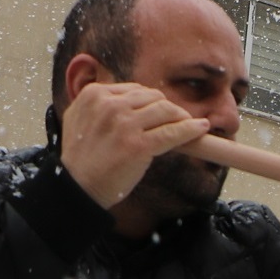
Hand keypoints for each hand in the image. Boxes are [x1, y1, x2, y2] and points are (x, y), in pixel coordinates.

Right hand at [60, 80, 210, 209]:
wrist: (78, 188)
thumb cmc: (81, 160)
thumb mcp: (78, 119)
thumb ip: (99, 105)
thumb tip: (129, 100)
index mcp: (94, 95)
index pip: (135, 90)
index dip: (152, 101)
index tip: (162, 112)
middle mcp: (109, 105)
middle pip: (153, 97)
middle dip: (168, 108)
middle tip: (178, 119)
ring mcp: (125, 125)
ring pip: (165, 111)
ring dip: (181, 117)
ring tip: (190, 124)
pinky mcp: (139, 146)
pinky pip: (172, 133)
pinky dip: (190, 129)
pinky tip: (200, 128)